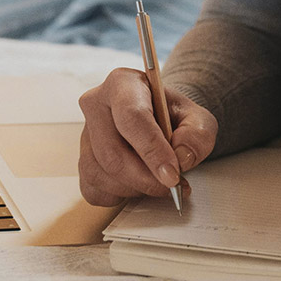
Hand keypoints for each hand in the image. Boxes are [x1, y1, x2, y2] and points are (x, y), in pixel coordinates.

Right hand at [78, 67, 217, 206]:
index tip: (172, 175)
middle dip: (146, 178)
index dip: (153, 150)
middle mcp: (96, 105)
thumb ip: (198, 135)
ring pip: (102, 174)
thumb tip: (181, 158)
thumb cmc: (173, 117)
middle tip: (172, 185)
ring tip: (158, 180)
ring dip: (136, 188)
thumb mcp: (197, 118)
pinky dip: (120, 196)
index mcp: (123, 84)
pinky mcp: (82, 161)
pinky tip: (138, 184)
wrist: (160, 122)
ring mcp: (85, 135)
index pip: (132, 117)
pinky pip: (94, 190)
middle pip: (113, 153)